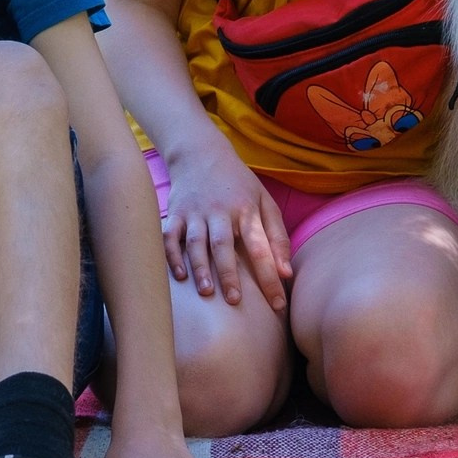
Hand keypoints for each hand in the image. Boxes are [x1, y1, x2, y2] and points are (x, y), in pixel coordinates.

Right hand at [159, 138, 292, 311]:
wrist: (200, 152)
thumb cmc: (238, 184)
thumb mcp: (265, 202)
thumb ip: (277, 237)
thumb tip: (286, 273)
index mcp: (247, 209)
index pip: (261, 247)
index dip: (270, 277)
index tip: (278, 304)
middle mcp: (220, 211)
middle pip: (224, 245)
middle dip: (229, 273)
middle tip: (235, 301)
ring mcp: (195, 212)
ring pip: (196, 242)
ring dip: (200, 267)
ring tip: (207, 292)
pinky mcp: (175, 212)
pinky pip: (170, 236)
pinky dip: (172, 255)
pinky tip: (179, 276)